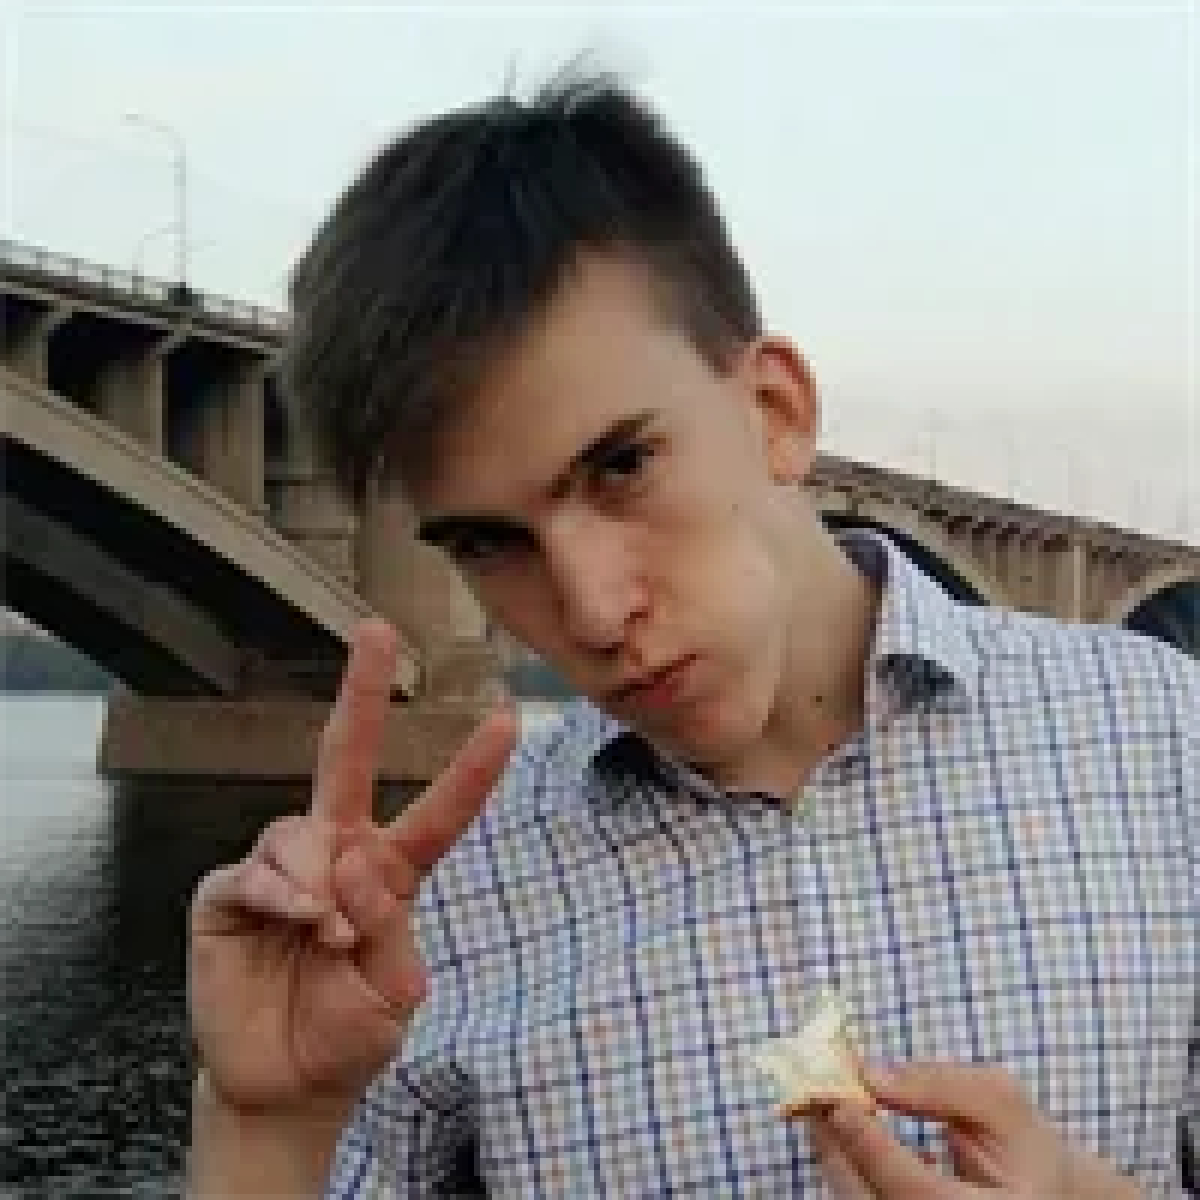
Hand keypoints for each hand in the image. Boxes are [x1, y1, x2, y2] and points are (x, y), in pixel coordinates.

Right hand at [188, 618, 518, 1113]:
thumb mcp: (393, 989)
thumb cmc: (349, 1032)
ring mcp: (283, 867)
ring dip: (320, 880)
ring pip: (303, 830)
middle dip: (361, 692)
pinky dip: (281, 893)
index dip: (471, 769)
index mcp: (392, 874)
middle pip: (346, 759)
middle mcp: (337, 854)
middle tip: (377, 628)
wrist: (285, 1086)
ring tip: (327, 934)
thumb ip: (386, 923)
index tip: (507, 718)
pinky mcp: (229, 892)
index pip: (439, 814)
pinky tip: (295, 920)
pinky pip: (256, 870)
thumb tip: (346, 862)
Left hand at [808, 1063, 1141, 1198]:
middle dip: (838, 1144)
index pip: (916, 1191)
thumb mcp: (1000, 1102)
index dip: (871, 1147)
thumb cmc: (1024, 1147)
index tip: (839, 1102)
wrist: (1043, 1194)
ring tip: (823, 1100)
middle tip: (813, 1091)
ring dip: (835, 1150)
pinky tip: (847, 1125)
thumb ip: (940, 1085)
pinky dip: (845, 1163)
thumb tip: (870, 1074)